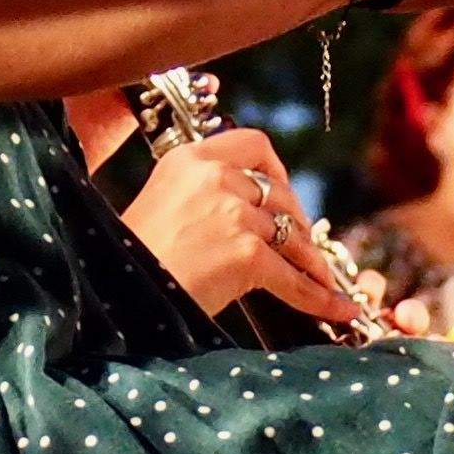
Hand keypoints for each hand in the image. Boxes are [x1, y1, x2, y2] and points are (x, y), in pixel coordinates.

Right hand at [118, 127, 364, 328]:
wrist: (116, 296)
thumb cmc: (133, 259)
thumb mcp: (163, 204)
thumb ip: (203, 194)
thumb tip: (254, 211)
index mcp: (189, 158)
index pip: (254, 144)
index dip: (278, 170)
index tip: (284, 194)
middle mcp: (213, 176)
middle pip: (279, 193)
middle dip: (296, 223)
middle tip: (302, 248)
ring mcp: (232, 212)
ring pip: (291, 236)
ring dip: (311, 262)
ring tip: (324, 282)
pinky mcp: (245, 252)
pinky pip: (293, 277)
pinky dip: (317, 297)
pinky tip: (337, 308)